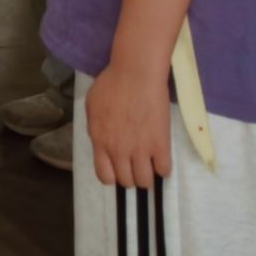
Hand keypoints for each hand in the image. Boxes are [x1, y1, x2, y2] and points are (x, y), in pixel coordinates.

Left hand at [85, 62, 172, 189]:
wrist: (135, 74)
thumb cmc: (111, 83)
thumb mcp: (91, 106)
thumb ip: (95, 126)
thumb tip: (100, 138)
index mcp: (100, 141)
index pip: (104, 175)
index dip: (112, 176)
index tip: (119, 170)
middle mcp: (118, 151)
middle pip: (126, 181)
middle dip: (131, 177)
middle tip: (137, 167)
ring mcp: (140, 150)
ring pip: (145, 181)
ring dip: (148, 176)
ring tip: (150, 166)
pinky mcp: (160, 145)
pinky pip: (164, 170)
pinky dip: (163, 169)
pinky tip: (162, 159)